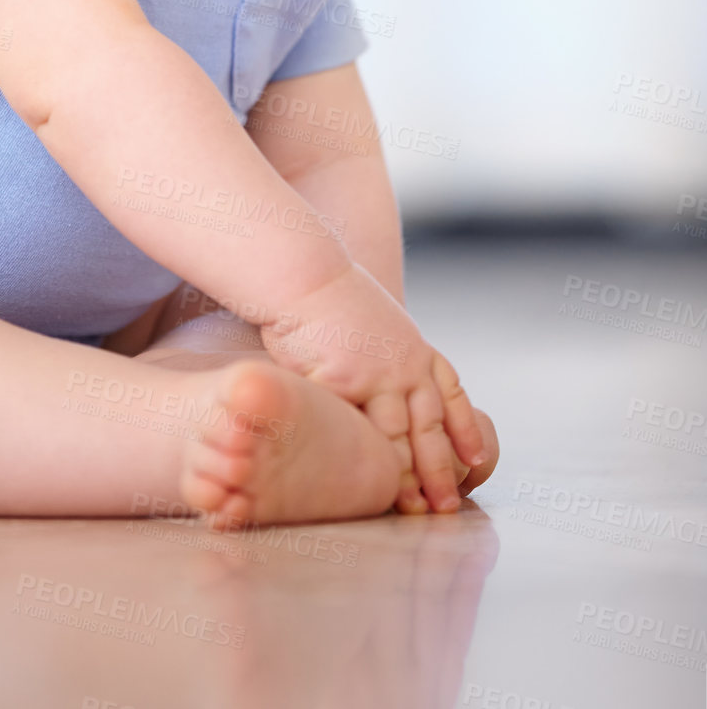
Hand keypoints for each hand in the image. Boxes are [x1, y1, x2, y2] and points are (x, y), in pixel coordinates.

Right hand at [259, 260, 486, 511]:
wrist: (305, 274)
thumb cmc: (332, 298)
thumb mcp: (381, 322)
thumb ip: (393, 355)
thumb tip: (396, 383)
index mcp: (417, 349)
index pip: (452, 396)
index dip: (465, 429)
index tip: (477, 459)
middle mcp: (405, 365)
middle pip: (429, 428)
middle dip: (440, 470)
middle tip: (446, 506)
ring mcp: (376, 375)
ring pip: (396, 437)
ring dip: (405, 477)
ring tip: (411, 509)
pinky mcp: (342, 383)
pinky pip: (352, 430)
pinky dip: (358, 459)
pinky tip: (360, 481)